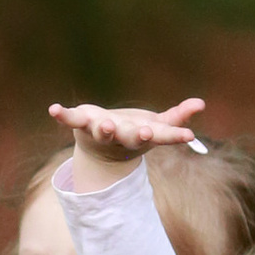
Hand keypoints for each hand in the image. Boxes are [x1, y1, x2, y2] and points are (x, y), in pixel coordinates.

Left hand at [49, 95, 206, 188]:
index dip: (175, 136)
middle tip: (144, 133)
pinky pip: (71, 119)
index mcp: (142, 137)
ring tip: (106, 125)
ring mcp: (101, 131)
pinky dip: (62, 115)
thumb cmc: (132, 134)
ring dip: (105, 129)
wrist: (99, 151)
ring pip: (103, 132)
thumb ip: (177, 117)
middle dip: (137, 135)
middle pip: (131, 137)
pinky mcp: (82, 123)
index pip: (163, 137)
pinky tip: (54, 109)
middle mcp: (122, 137)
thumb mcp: (155, 126)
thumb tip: (200, 104)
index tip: (189, 137)